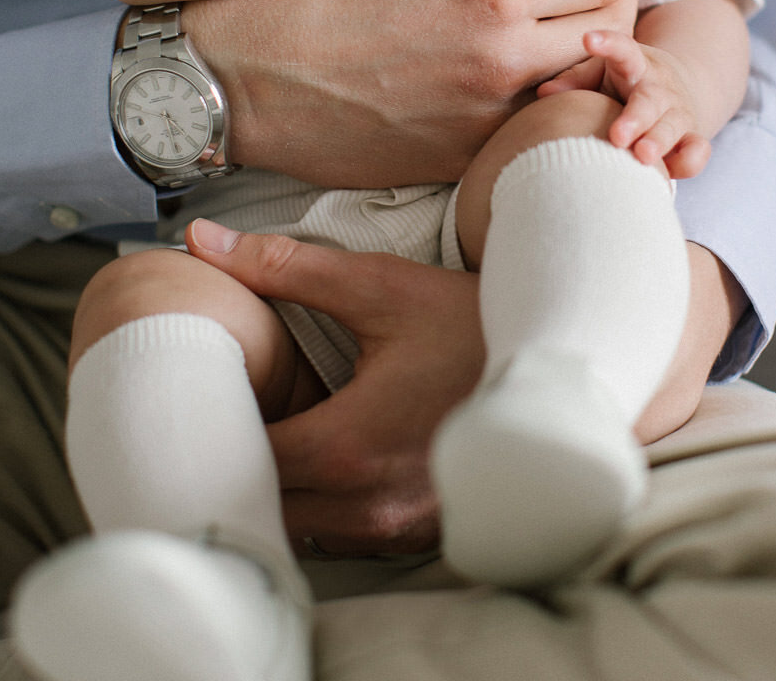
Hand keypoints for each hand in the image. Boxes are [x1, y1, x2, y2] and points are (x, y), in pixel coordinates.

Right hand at [183, 0, 644, 187]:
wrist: (246, 77)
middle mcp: (503, 58)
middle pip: (612, 31)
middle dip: (620, 1)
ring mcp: (486, 118)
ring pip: (583, 86)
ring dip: (593, 55)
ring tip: (569, 27)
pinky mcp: (465, 159)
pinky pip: (535, 128)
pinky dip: (547, 99)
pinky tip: (524, 74)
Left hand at [185, 221, 484, 555]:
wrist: (569, 364)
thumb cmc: (475, 324)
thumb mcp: (382, 287)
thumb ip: (287, 267)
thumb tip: (207, 240)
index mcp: (348, 447)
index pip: (239, 458)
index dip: (218, 421)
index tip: (221, 385)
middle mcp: (368, 505)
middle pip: (264, 501)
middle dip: (245, 455)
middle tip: (248, 403)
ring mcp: (396, 528)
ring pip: (302, 524)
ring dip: (286, 483)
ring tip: (292, 424)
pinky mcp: (419, 533)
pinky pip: (344, 533)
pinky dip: (326, 500)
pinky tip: (339, 450)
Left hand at [538, 28, 710, 177]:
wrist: (678, 87)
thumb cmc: (624, 82)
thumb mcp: (602, 73)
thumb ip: (576, 80)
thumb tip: (544, 94)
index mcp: (636, 64)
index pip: (624, 50)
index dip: (608, 43)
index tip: (588, 39)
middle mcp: (660, 88)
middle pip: (650, 101)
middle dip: (635, 119)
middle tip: (617, 136)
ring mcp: (679, 113)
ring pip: (673, 126)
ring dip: (658, 141)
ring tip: (642, 156)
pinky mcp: (692, 137)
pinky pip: (696, 152)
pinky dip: (689, 162)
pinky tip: (671, 173)